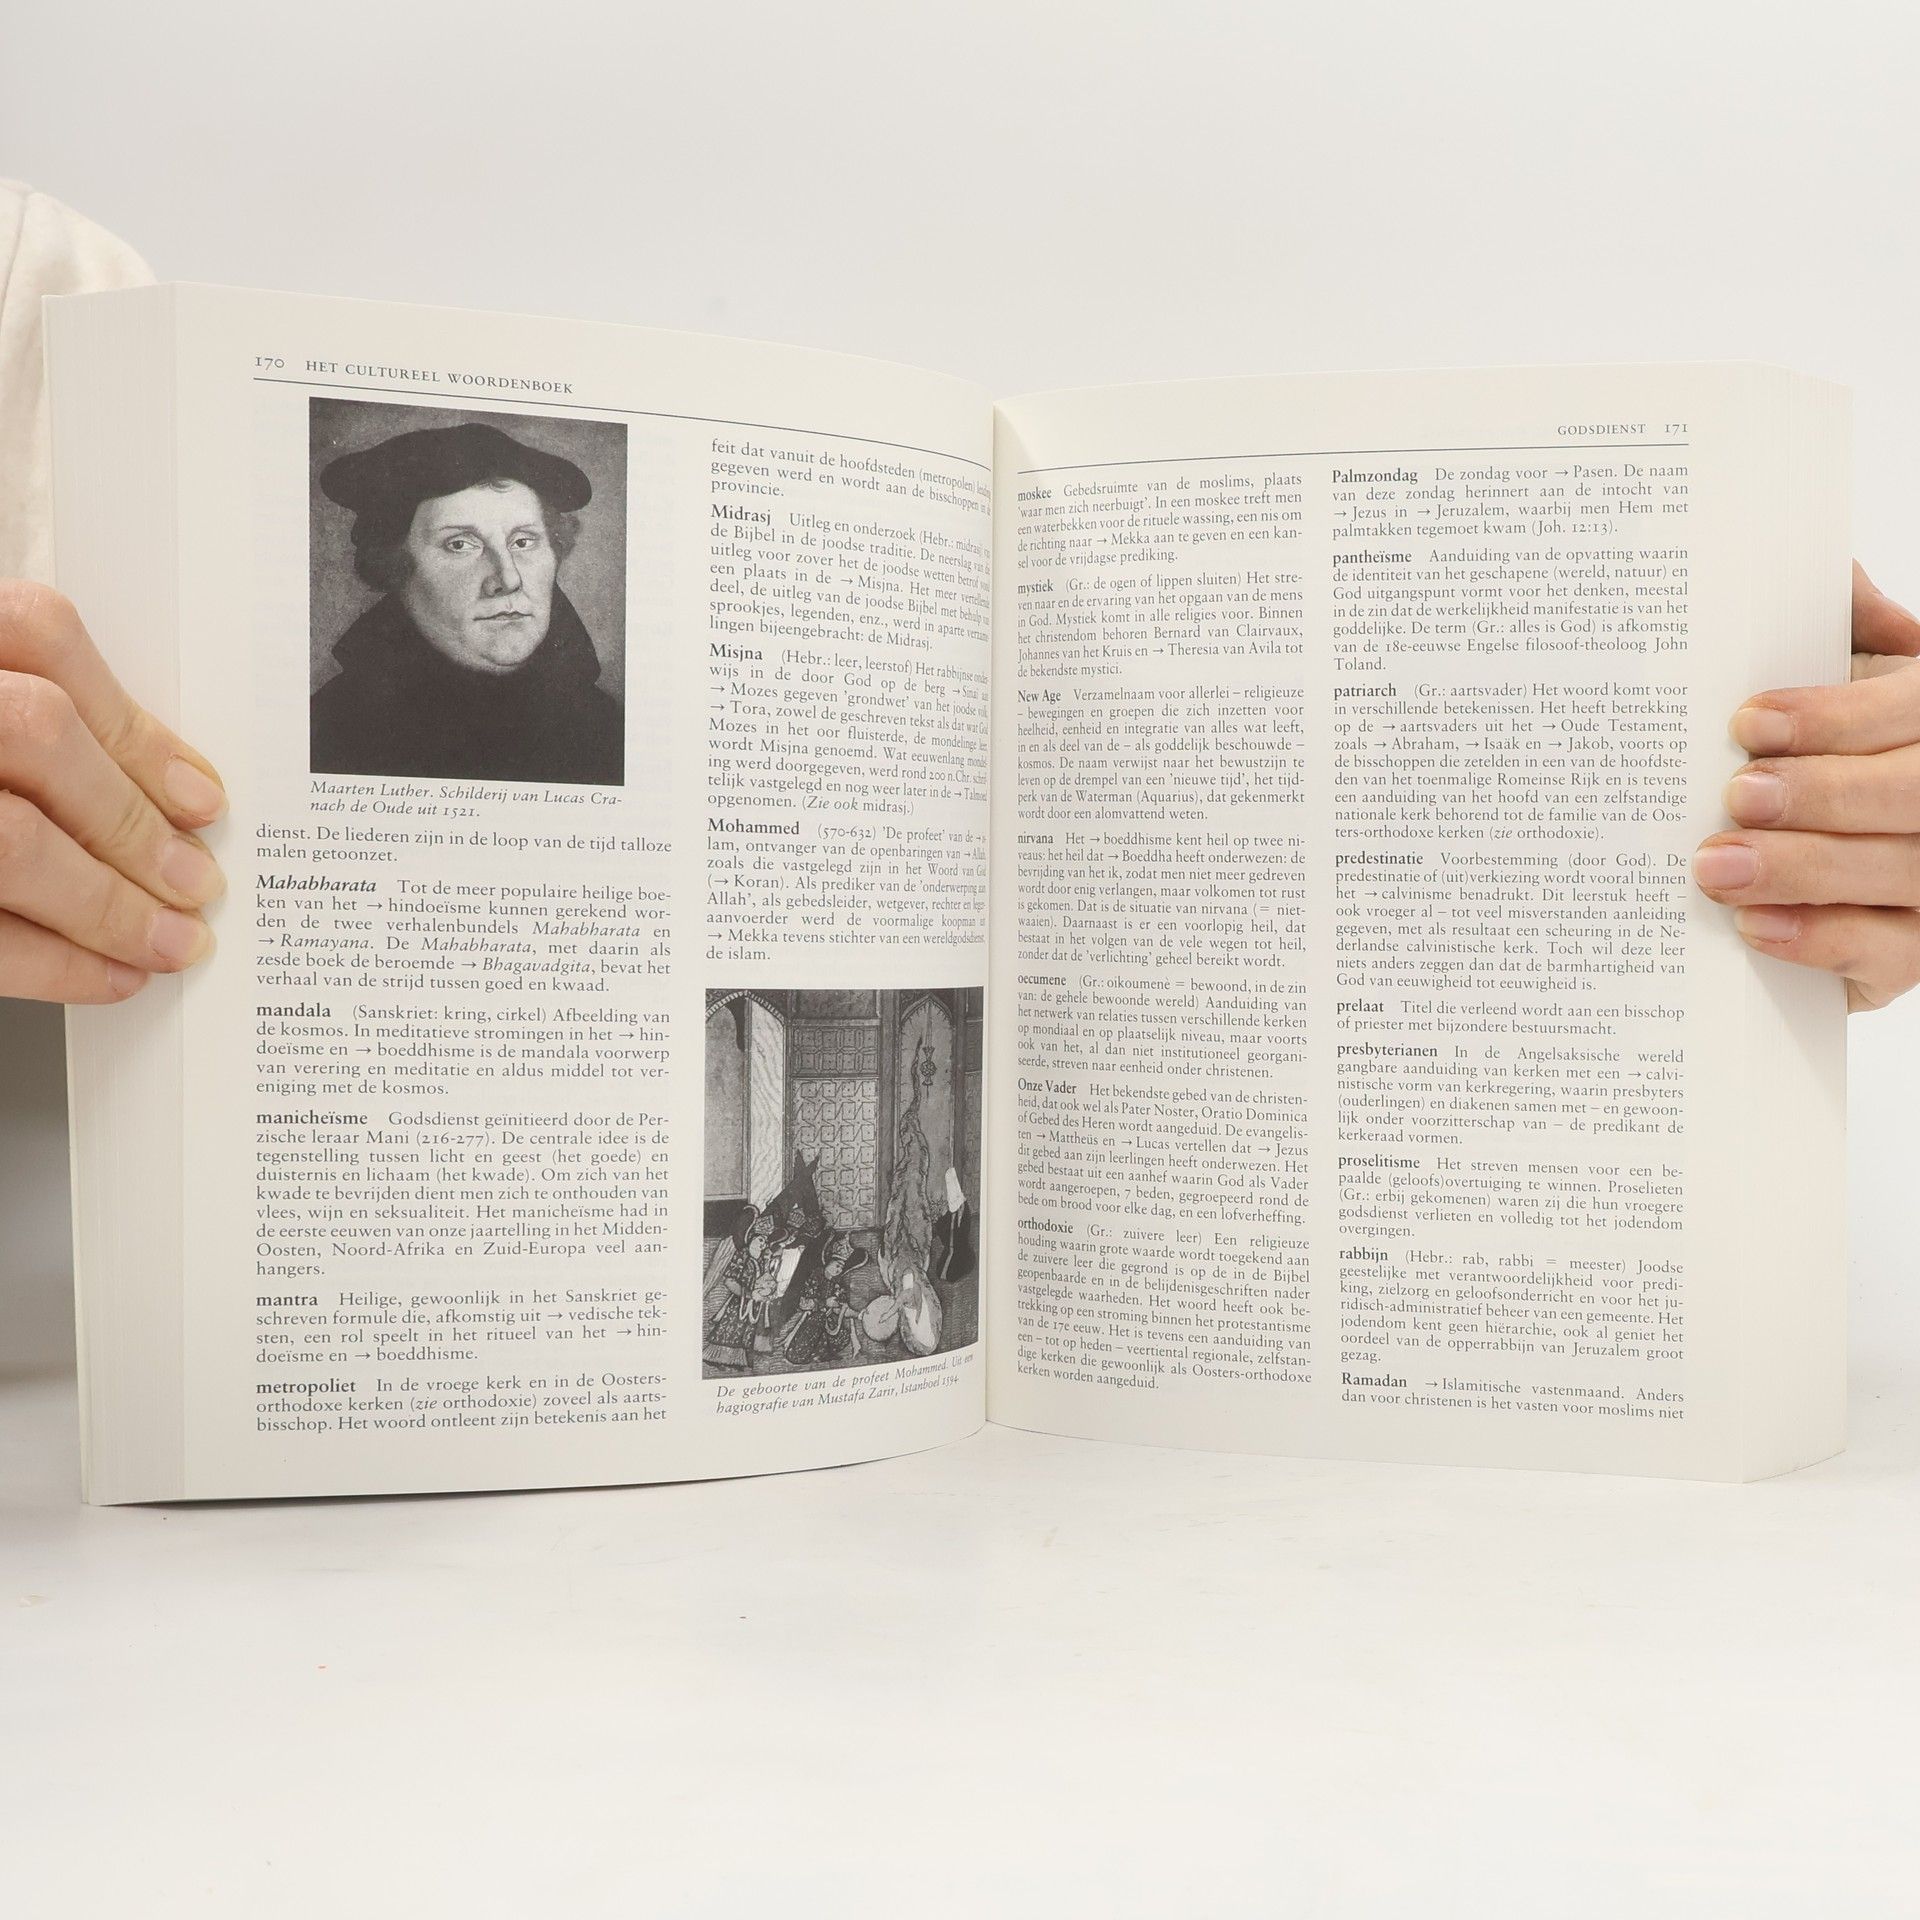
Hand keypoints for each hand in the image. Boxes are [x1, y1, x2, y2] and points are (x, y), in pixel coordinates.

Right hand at [0, 581, 224, 1002]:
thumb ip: (15, 705)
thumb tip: (156, 784)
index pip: (36, 636)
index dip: (132, 724)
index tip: (199, 794)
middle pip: (36, 735)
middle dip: (132, 821)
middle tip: (195, 880)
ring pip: (10, 839)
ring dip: (108, 900)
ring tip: (166, 937)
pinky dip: (53, 962)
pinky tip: (104, 975)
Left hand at [1694, 562, 1919, 1010]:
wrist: (1803, 836)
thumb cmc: (1815, 741)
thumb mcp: (1828, 669)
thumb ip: (1832, 620)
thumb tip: (1824, 574)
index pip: (1912, 710)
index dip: (1837, 716)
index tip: (1750, 722)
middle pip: (1915, 794)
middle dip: (1826, 794)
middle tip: (1739, 795)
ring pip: (1904, 874)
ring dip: (1805, 869)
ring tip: (1717, 865)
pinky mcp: (1914, 951)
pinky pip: (1887, 954)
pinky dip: (1821, 940)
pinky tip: (1754, 927)